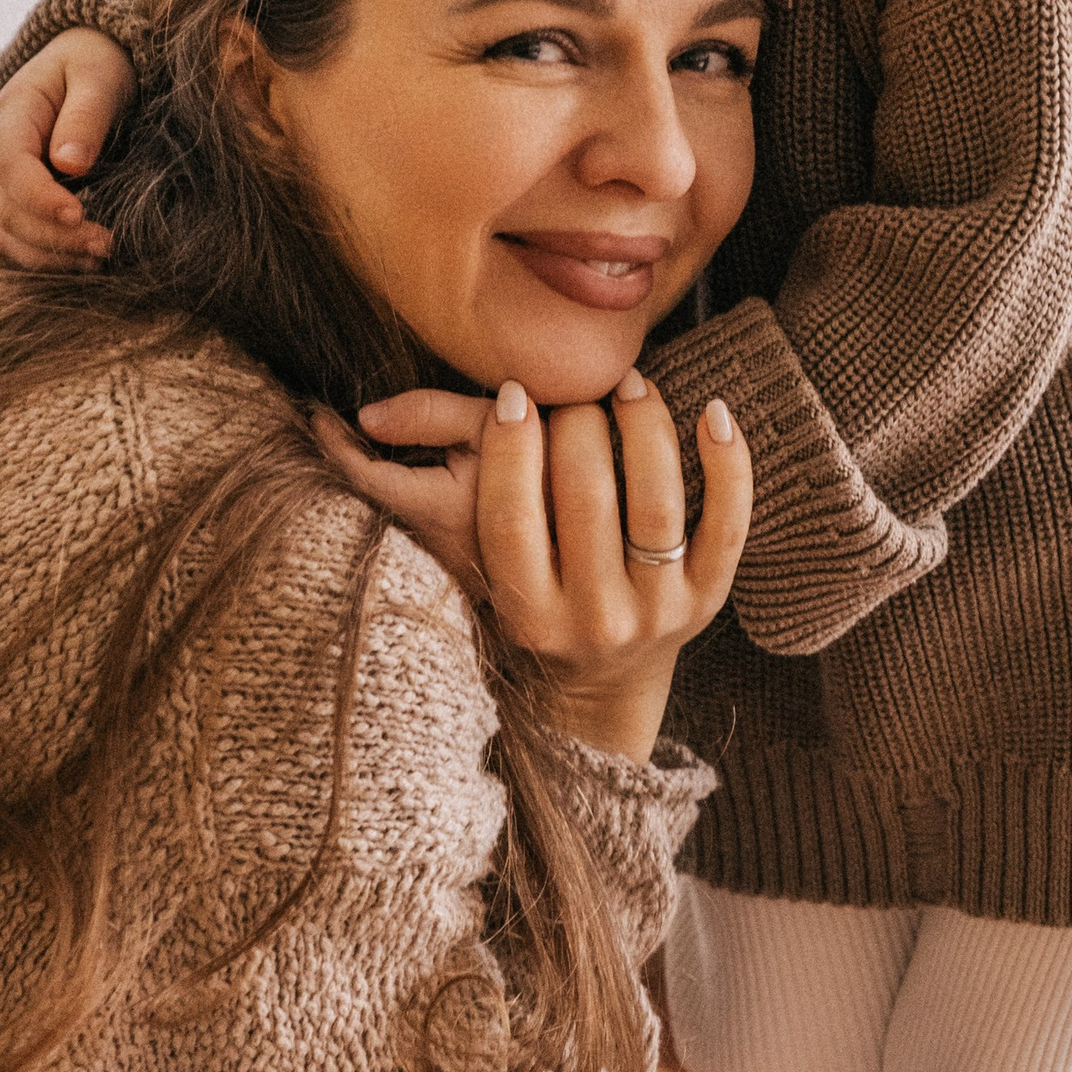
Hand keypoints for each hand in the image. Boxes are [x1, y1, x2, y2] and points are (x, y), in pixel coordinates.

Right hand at [0, 28, 137, 266]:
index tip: (80, 215)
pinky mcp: (11, 201)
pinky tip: (86, 259)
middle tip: (107, 244)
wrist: (79, 66)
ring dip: (49, 254)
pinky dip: (47, 256)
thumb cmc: (91, 66)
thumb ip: (86, 116)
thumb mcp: (96, 77)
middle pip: (5, 210)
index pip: (10, 167)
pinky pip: (17, 239)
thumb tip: (72, 164)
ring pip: (5, 233)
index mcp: (7, 118)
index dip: (40, 198)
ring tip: (99, 257)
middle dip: (54, 235)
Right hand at [315, 371, 748, 765]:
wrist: (604, 685)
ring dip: (644, 428)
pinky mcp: (710, 598)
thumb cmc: (530, 602)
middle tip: (573, 390)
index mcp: (525, 611)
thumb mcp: (477, 568)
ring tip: (629, 385)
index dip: (511, 446)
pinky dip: (728, 465)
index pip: (511, 519)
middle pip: (585, 497)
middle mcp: (591, 619)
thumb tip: (343, 422)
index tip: (514, 395)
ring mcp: (657, 611)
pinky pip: (728, 523)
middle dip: (577, 423)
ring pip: (656, 501)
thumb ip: (428, 494)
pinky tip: (715, 413)